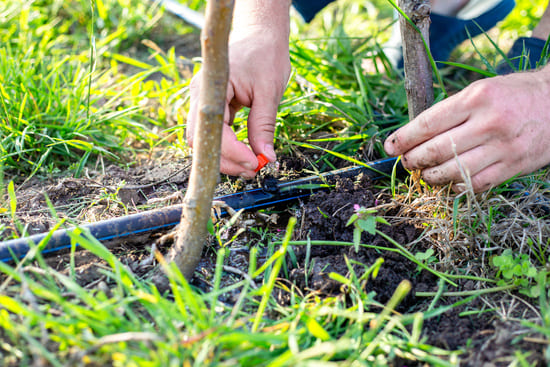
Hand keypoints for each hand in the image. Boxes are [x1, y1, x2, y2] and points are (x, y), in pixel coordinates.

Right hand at [187, 27, 290, 178]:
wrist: (259, 35)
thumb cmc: (265, 55)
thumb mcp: (269, 91)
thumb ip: (264, 125)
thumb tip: (266, 157)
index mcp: (211, 86)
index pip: (213, 129)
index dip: (232, 152)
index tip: (255, 163)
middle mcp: (199, 95)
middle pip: (201, 141)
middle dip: (226, 161)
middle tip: (254, 170)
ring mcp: (202, 102)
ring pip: (205, 141)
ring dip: (226, 158)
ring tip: (252, 166)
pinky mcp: (210, 107)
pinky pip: (213, 134)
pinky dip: (228, 148)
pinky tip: (246, 155)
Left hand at [384, 68, 549, 191]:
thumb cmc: (513, 95)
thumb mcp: (481, 90)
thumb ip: (449, 112)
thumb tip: (413, 136)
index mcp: (476, 98)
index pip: (428, 124)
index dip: (404, 139)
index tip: (390, 147)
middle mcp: (489, 123)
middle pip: (436, 150)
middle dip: (412, 160)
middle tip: (405, 162)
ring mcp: (502, 148)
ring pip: (452, 171)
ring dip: (430, 177)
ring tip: (423, 173)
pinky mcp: (512, 167)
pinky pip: (475, 185)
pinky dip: (455, 186)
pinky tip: (449, 181)